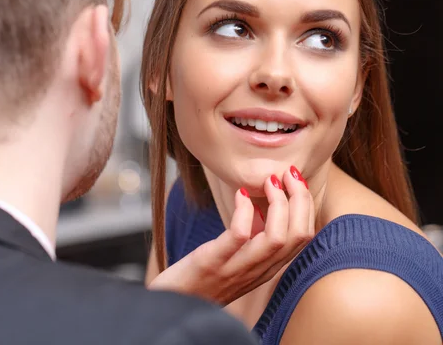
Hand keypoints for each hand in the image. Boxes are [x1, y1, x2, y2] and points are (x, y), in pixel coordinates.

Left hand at [148, 166, 314, 304]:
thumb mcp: (237, 259)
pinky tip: (239, 194)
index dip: (306, 205)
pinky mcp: (213, 263)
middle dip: (300, 199)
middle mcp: (259, 270)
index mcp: (267, 267)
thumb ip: (254, 239)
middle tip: (289, 173)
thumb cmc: (202, 278)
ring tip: (270, 181)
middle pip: (298, 235)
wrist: (172, 304)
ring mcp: (237, 269)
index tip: (295, 179)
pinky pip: (239, 236)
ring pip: (276, 238)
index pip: (303, 236)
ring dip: (279, 203)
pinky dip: (245, 211)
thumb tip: (263, 209)